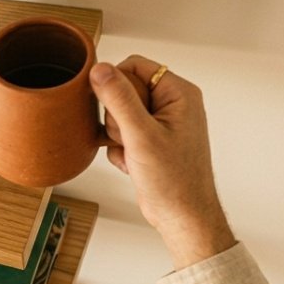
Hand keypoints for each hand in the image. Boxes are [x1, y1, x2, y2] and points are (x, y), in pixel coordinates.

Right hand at [90, 57, 235, 269]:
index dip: (116, 86)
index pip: (135, 66)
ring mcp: (162, 123)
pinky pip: (123, 132)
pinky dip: (120, 148)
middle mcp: (173, 104)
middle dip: (117, 117)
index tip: (111, 109)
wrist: (182, 217)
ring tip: (132, 154)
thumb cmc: (174, 181)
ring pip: (120, 113)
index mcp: (179, 94)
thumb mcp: (141, 136)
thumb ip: (120, 99)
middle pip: (125, 89)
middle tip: (128, 138)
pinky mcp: (152, 140)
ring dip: (117, 135)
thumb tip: (100, 69)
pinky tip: (132, 163)